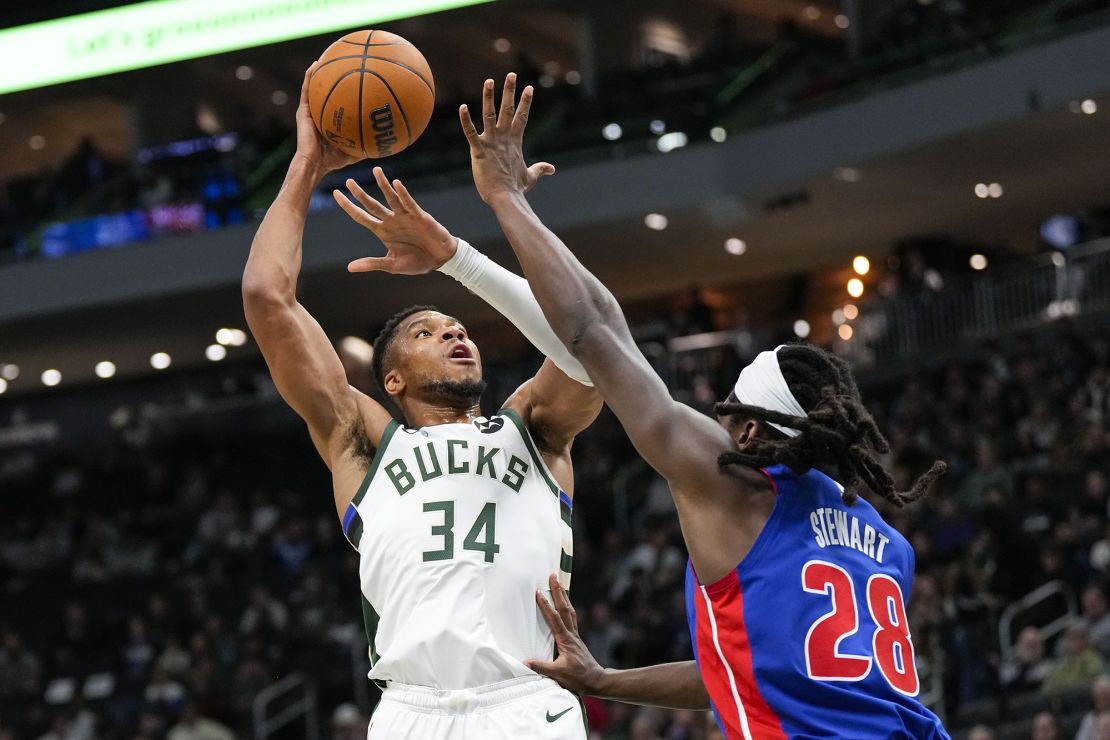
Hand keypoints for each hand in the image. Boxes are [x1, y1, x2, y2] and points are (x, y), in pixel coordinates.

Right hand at [294, 62, 363, 175]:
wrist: (315, 163)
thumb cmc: (334, 161)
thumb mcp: (355, 149)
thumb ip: (368, 143)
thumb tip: (387, 140)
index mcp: (331, 120)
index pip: (340, 102)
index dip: (347, 90)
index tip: (358, 77)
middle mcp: (321, 113)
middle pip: (328, 91)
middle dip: (335, 76)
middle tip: (344, 61)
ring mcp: (311, 111)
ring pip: (315, 87)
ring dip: (320, 71)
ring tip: (327, 55)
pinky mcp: (303, 111)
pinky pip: (306, 90)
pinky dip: (310, 76)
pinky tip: (315, 65)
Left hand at [334, 167, 457, 273]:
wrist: (440, 260)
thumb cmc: (417, 262)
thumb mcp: (392, 265)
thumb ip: (372, 264)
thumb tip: (349, 268)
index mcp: (382, 231)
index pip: (361, 216)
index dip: (348, 206)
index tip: (335, 194)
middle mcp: (391, 221)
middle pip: (372, 205)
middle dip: (360, 194)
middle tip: (348, 181)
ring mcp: (405, 217)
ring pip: (391, 198)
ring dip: (383, 185)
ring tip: (376, 171)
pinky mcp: (419, 216)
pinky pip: (409, 203)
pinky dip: (403, 194)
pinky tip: (396, 184)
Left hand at [459, 74, 555, 204]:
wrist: (506, 199)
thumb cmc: (516, 189)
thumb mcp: (530, 177)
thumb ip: (540, 169)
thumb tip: (552, 168)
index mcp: (515, 142)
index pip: (522, 117)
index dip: (526, 102)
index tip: (529, 87)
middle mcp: (504, 138)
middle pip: (508, 109)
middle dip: (510, 91)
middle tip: (511, 74)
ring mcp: (491, 143)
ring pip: (490, 115)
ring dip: (489, 97)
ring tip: (489, 81)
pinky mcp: (478, 151)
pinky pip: (471, 133)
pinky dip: (466, 120)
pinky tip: (462, 107)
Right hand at [525, 574, 606, 694]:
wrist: (596, 680)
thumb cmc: (578, 678)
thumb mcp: (558, 674)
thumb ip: (541, 667)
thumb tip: (524, 662)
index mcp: (566, 640)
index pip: (554, 619)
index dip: (546, 606)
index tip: (539, 592)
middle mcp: (571, 634)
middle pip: (565, 608)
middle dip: (558, 591)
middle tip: (553, 576)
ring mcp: (575, 635)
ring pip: (570, 611)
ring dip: (563, 596)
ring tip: (559, 584)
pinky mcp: (576, 639)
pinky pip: (571, 618)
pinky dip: (567, 607)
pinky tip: (564, 605)